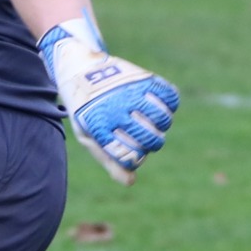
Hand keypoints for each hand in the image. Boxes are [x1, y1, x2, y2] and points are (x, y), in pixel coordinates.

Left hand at [38, 16, 179, 185]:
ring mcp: (131, 92)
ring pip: (164, 120)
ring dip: (163, 125)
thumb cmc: (84, 109)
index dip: (136, 158)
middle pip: (151, 140)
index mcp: (100, 127)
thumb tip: (131, 182)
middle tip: (146, 137)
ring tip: (152, 121)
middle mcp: (117, 109)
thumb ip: (108, 159)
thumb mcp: (88, 136)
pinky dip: (171, 105)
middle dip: (153, 144)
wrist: (79, 68)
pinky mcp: (143, 77)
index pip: (131, 156)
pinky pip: (171, 97)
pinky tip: (160, 105)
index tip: (131, 151)